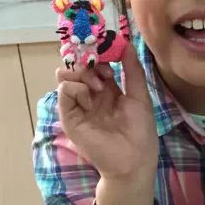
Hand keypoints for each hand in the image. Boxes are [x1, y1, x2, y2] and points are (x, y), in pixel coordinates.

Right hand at [56, 43, 157, 182]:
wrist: (133, 160)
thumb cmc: (140, 132)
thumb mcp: (139, 96)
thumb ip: (132, 70)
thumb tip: (127, 44)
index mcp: (108, 91)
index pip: (95, 64)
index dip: (99, 53)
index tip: (106, 45)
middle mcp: (91, 96)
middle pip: (79, 67)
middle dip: (88, 60)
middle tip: (103, 67)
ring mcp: (79, 106)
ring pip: (67, 76)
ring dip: (83, 73)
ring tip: (99, 86)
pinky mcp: (70, 117)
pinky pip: (64, 92)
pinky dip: (76, 87)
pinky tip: (91, 96)